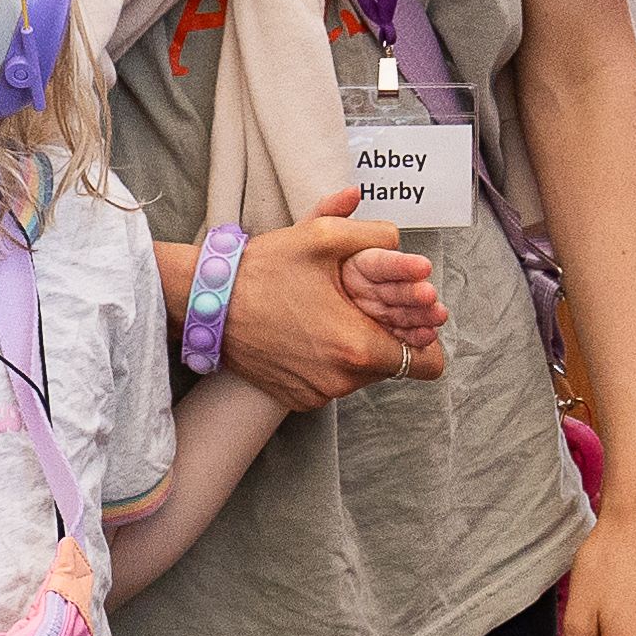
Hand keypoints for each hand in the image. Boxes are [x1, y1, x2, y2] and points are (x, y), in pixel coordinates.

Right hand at [227, 194, 437, 411]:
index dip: (425, 337)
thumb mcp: (321, 237)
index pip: (427, 362)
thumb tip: (407, 245)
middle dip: (385, 334)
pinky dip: (328, 361)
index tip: (410, 318)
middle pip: (394, 364)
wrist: (208, 304)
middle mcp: (342, 381)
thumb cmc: (263, 270)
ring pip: (362, 374)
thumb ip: (375, 235)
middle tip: (360, 304)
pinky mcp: (298, 400)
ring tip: (329, 313)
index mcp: (357, 346)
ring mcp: (319, 395)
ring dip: (355, 346)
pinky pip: (332, 382)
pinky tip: (308, 332)